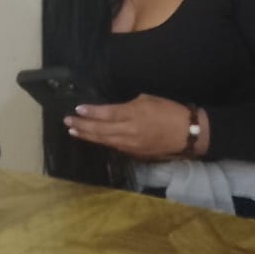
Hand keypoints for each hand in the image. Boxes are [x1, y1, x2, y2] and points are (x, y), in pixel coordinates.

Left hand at [64, 95, 201, 160]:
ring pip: (104, 141)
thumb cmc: (169, 111)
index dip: (90, 112)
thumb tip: (115, 110)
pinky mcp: (135, 153)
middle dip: (82, 126)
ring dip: (87, 136)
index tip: (77, 109)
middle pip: (100, 130)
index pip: (106, 114)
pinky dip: (102, 142)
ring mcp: (131, 145)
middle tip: (68, 121)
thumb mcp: (148, 99)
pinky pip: (114, 147)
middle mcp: (129, 131)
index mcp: (133, 114)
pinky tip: (93, 139)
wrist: (186, 134)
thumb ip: (128, 105)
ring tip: (74, 131)